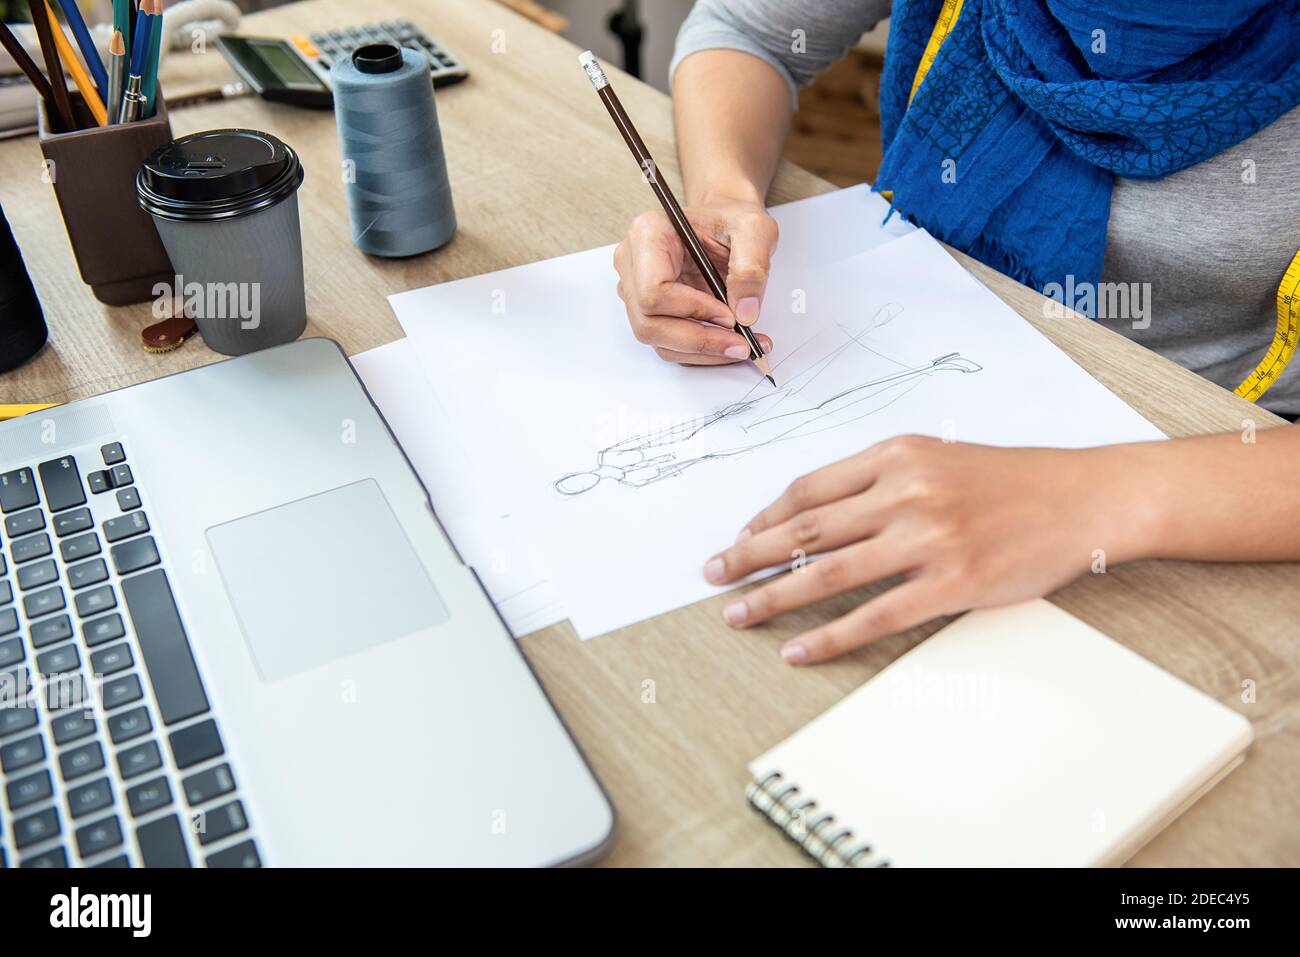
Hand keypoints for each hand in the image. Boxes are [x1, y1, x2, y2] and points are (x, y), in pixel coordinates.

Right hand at [613, 194, 776, 364]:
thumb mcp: (754, 230)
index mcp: (648, 234)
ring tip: (741, 346)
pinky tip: (729, 344)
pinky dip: (701, 352)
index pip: (654, 290)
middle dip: (698, 340)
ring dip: (702, 351)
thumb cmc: (730, 220)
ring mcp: (636, 291)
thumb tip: (745, 312)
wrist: (725, 225)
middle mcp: (633, 264)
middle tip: (740, 343)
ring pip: (658, 340)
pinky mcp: (649, 312)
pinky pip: (669, 344)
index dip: (692, 310)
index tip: (729, 315)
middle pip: (649, 323)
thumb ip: (751, 267)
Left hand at [702, 436, 1153, 663]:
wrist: (1084, 498)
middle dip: (749, 555)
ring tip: (737, 613)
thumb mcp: (939, 457)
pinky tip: (798, 649)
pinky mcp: (952, 583)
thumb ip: (881, 478)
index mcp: (896, 454)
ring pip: (828, 572)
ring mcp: (928, 538)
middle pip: (806, 529)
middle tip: (712, 575)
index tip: (740, 539)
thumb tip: (819, 515)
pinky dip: (829, 636)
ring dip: (773, 596)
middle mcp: (905, 491)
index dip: (765, 518)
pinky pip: (875, 616)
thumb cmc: (1010, 480)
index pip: (810, 489)